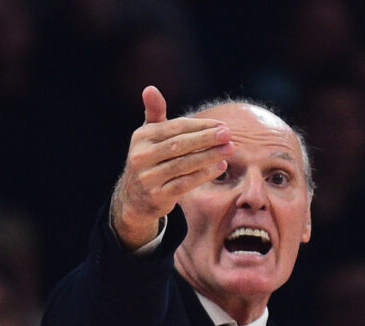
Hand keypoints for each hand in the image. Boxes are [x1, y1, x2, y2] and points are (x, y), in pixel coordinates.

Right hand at [109, 85, 232, 247]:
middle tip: (228, 134)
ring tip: (230, 149)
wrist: (135, 198)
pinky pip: (185, 184)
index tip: (221, 124)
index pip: (175, 128)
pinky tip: (220, 167)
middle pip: (180, 145)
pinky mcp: (158, 195)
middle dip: (206, 138)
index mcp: (141, 137)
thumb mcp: (148, 136)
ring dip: (209, 156)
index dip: (200, 126)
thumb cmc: (149, 159)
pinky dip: (204, 175)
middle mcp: (142, 156)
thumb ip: (154, 113)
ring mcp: (149, 177)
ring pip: (184, 164)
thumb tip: (150, 88)